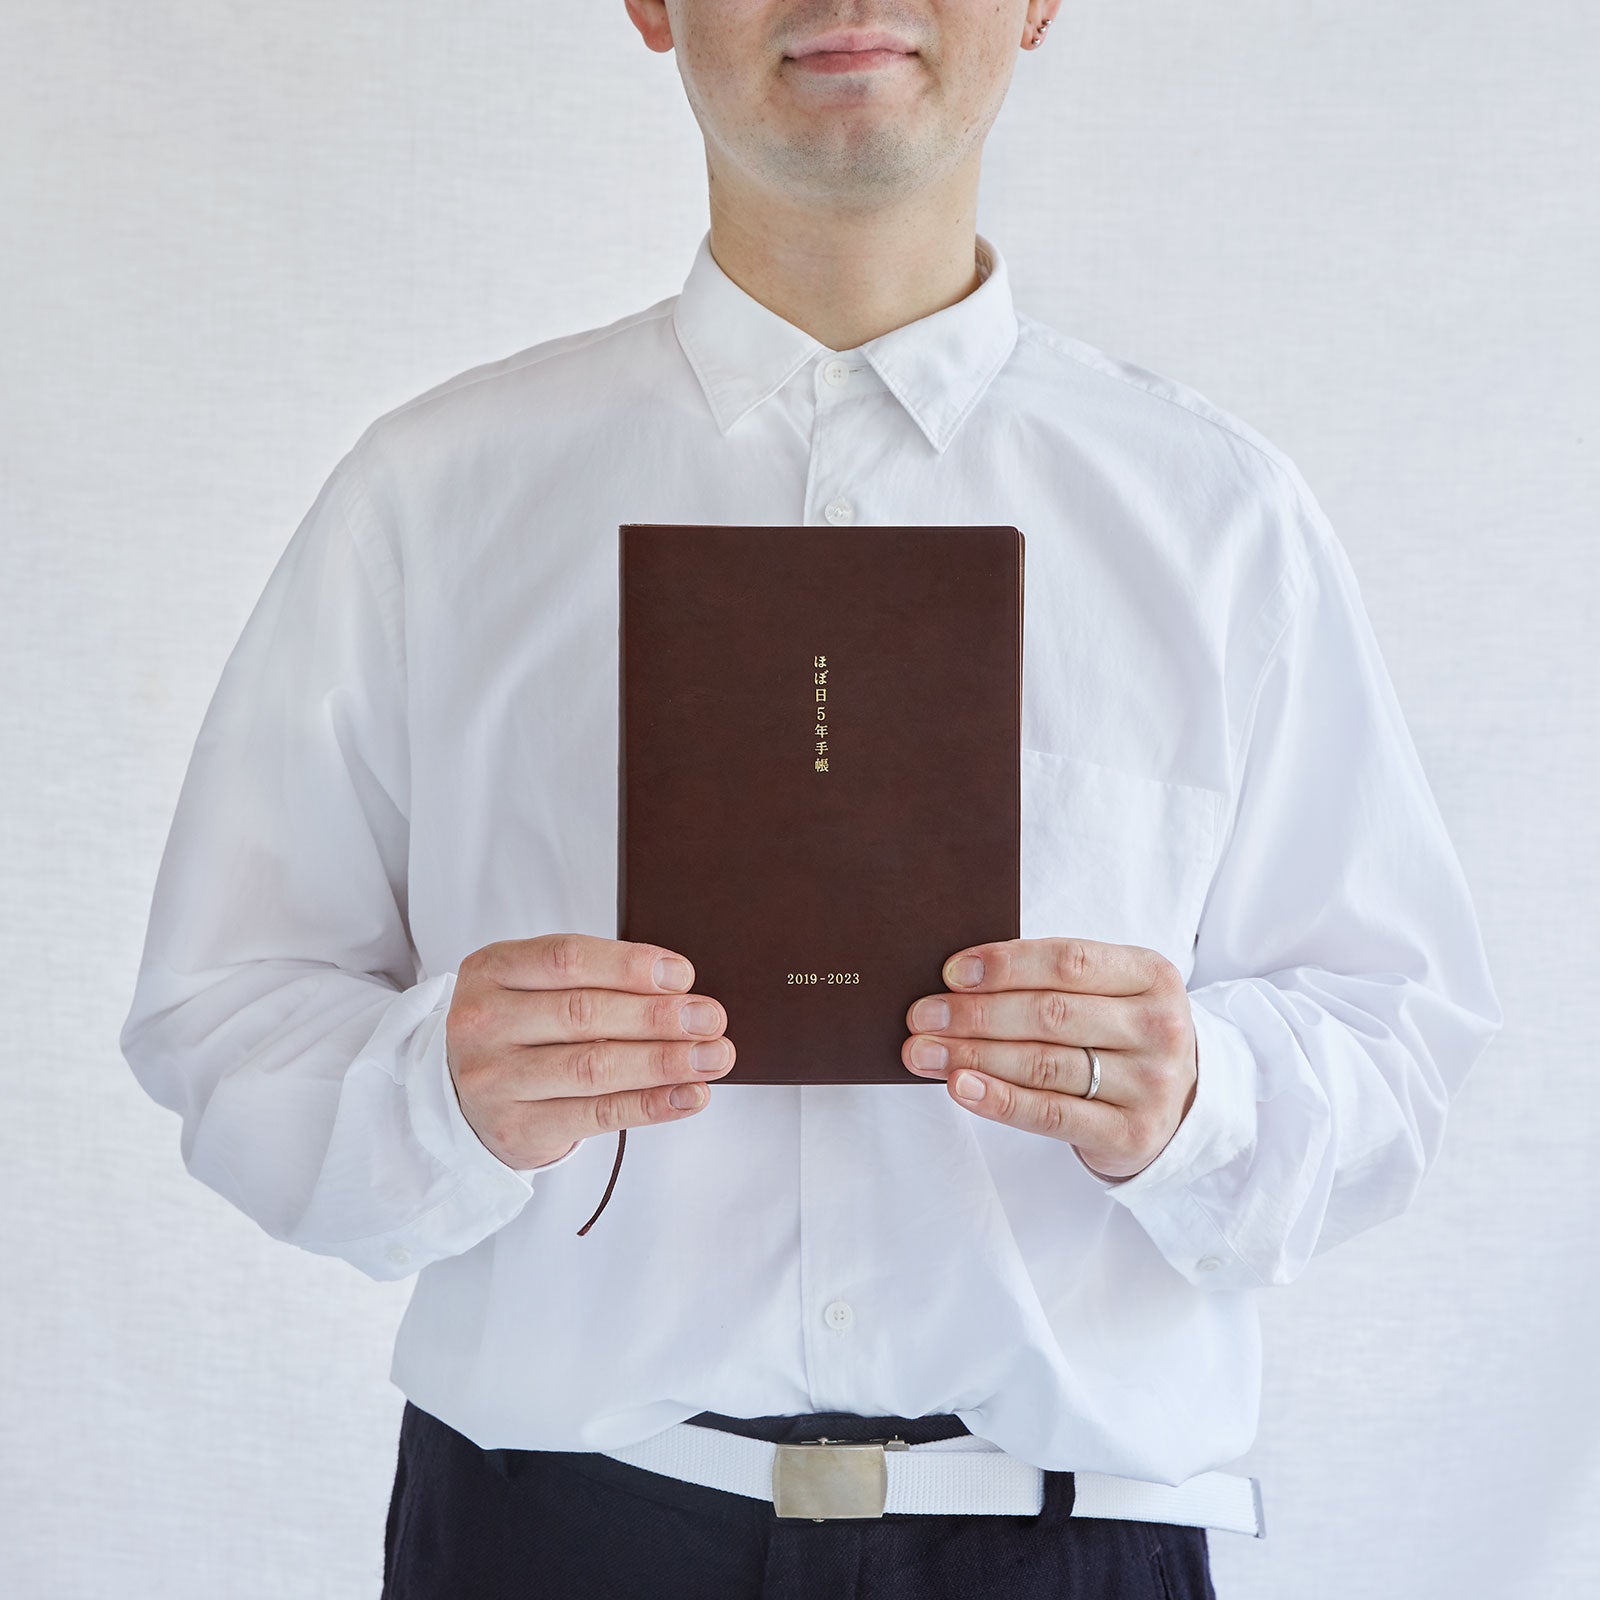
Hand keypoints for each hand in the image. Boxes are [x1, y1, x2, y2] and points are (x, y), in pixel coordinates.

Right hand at [445, 934, 733, 1170]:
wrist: (460, 1096)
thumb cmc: (518, 1028)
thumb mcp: (532, 985)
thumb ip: (592, 979)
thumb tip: (679, 989)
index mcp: (490, 970)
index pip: (567, 959)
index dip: (630, 966)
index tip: (682, 975)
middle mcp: (484, 1023)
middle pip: (584, 1014)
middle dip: (658, 1016)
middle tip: (710, 1018)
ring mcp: (495, 1079)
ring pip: (594, 1067)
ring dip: (664, 1062)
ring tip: (712, 1056)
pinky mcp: (517, 1128)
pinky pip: (597, 1116)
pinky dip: (652, 1105)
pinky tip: (690, 1095)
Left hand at [902, 938, 1197, 1181]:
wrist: (1181, 1105)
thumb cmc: (1121, 1034)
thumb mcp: (1109, 993)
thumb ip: (1051, 981)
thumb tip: (956, 981)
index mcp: (1152, 975)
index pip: (1069, 962)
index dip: (1005, 965)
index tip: (951, 973)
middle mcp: (1158, 1027)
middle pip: (1049, 1014)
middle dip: (975, 1014)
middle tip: (921, 1016)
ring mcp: (1151, 1084)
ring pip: (1043, 1064)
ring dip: (973, 1056)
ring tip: (923, 1052)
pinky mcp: (1132, 1134)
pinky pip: (1052, 1114)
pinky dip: (1000, 1099)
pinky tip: (960, 1087)